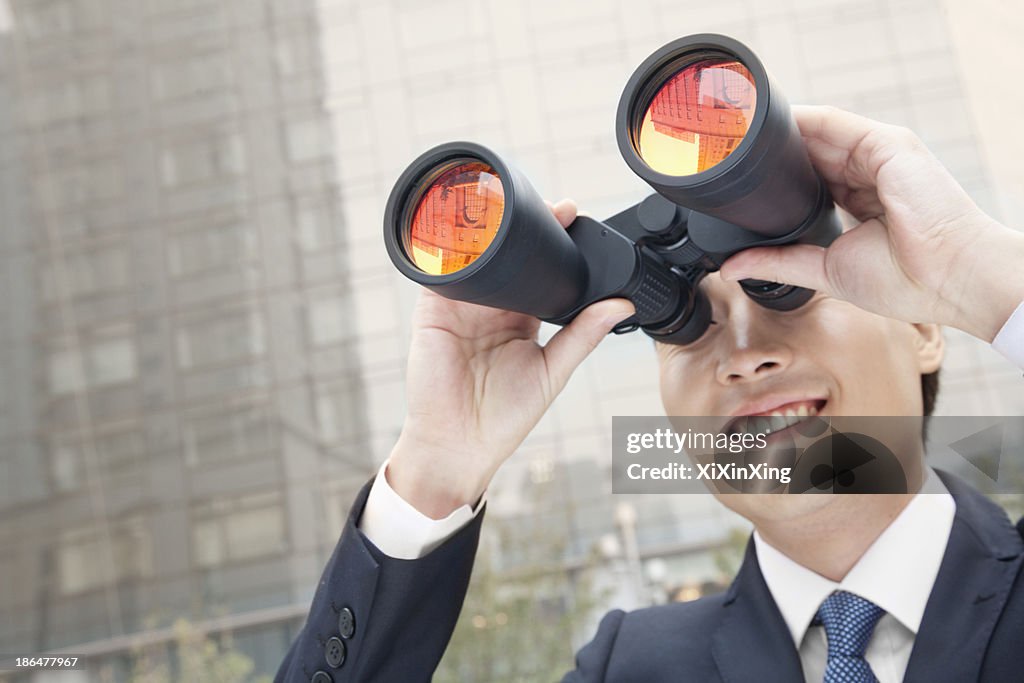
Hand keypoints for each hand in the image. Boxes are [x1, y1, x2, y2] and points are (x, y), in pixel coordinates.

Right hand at [388, 199, 634, 517]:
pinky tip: (469, 234)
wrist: (460, 445)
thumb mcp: (553, 372)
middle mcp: (492, 306)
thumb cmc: (505, 418)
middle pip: (509, 255)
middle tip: (555, 206)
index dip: (555, 243)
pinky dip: (450, 251)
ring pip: (476, 256)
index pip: (539, 269)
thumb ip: (583, 336)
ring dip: (492, 231)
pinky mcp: (433, 311)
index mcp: (521, 317)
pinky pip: (439, 272)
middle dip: (528, 228)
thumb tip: (623, 305)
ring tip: (516, 207)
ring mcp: (461, 305)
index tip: (574, 216)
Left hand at [719, 105, 1023, 341]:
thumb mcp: (825, 271)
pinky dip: (803, 120)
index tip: (736, 178)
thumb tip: (733, 267)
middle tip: (726, 152)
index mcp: (856, 202)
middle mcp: (867, 174)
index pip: (807, 178)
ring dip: (779, 132)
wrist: (949, 277)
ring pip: (817, 133)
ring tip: (739, 134)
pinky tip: (771, 122)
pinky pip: (836, 123)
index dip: (774, 177)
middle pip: (809, 153)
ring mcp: (878, 156)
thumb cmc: (904, 280)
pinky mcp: (887, 144)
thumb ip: (779, 263)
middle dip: (770, 152)